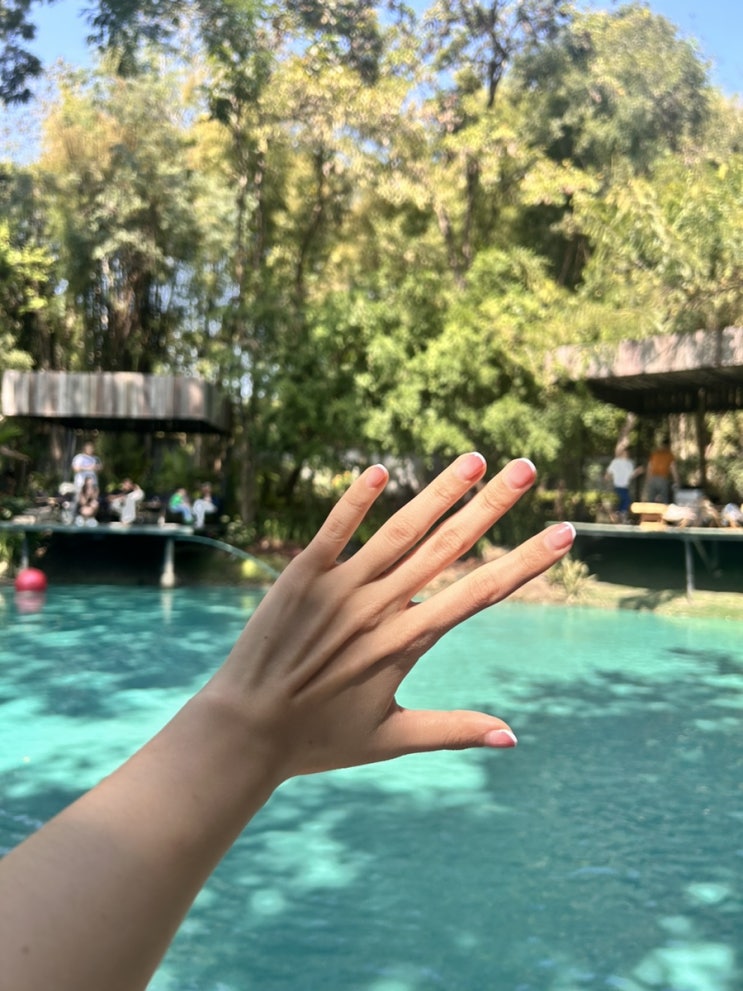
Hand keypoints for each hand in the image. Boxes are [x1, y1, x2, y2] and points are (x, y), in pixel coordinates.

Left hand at [207, 453, 574, 780]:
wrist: (244, 730)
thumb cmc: (317, 739)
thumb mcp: (391, 739)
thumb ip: (453, 730)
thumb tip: (514, 737)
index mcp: (407, 643)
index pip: (481, 593)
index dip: (525, 561)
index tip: (563, 533)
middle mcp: (380, 607)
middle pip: (448, 547)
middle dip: (492, 506)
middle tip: (527, 468)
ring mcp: (340, 587)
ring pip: (399, 529)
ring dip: (439, 492)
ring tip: (474, 459)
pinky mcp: (301, 575)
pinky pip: (334, 530)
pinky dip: (355, 500)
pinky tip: (379, 470)